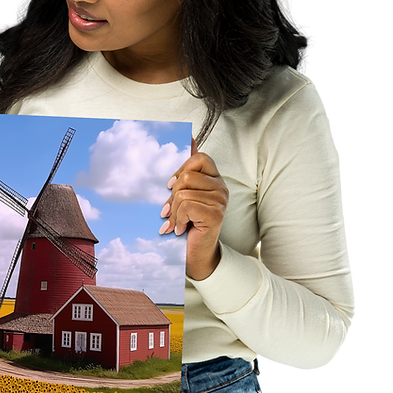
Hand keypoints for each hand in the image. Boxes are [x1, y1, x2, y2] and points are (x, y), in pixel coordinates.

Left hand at [159, 137, 227, 280]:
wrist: (195, 254)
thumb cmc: (188, 224)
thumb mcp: (183, 194)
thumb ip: (187, 170)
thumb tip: (189, 138)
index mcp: (214, 179)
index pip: (198, 158)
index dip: (180, 170)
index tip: (171, 187)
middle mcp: (221, 187)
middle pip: (187, 176)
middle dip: (172, 196)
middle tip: (171, 211)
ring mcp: (220, 200)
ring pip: (184, 193)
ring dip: (174, 211)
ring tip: (177, 222)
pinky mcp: (215, 214)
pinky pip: (187, 206)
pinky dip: (178, 219)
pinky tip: (181, 228)